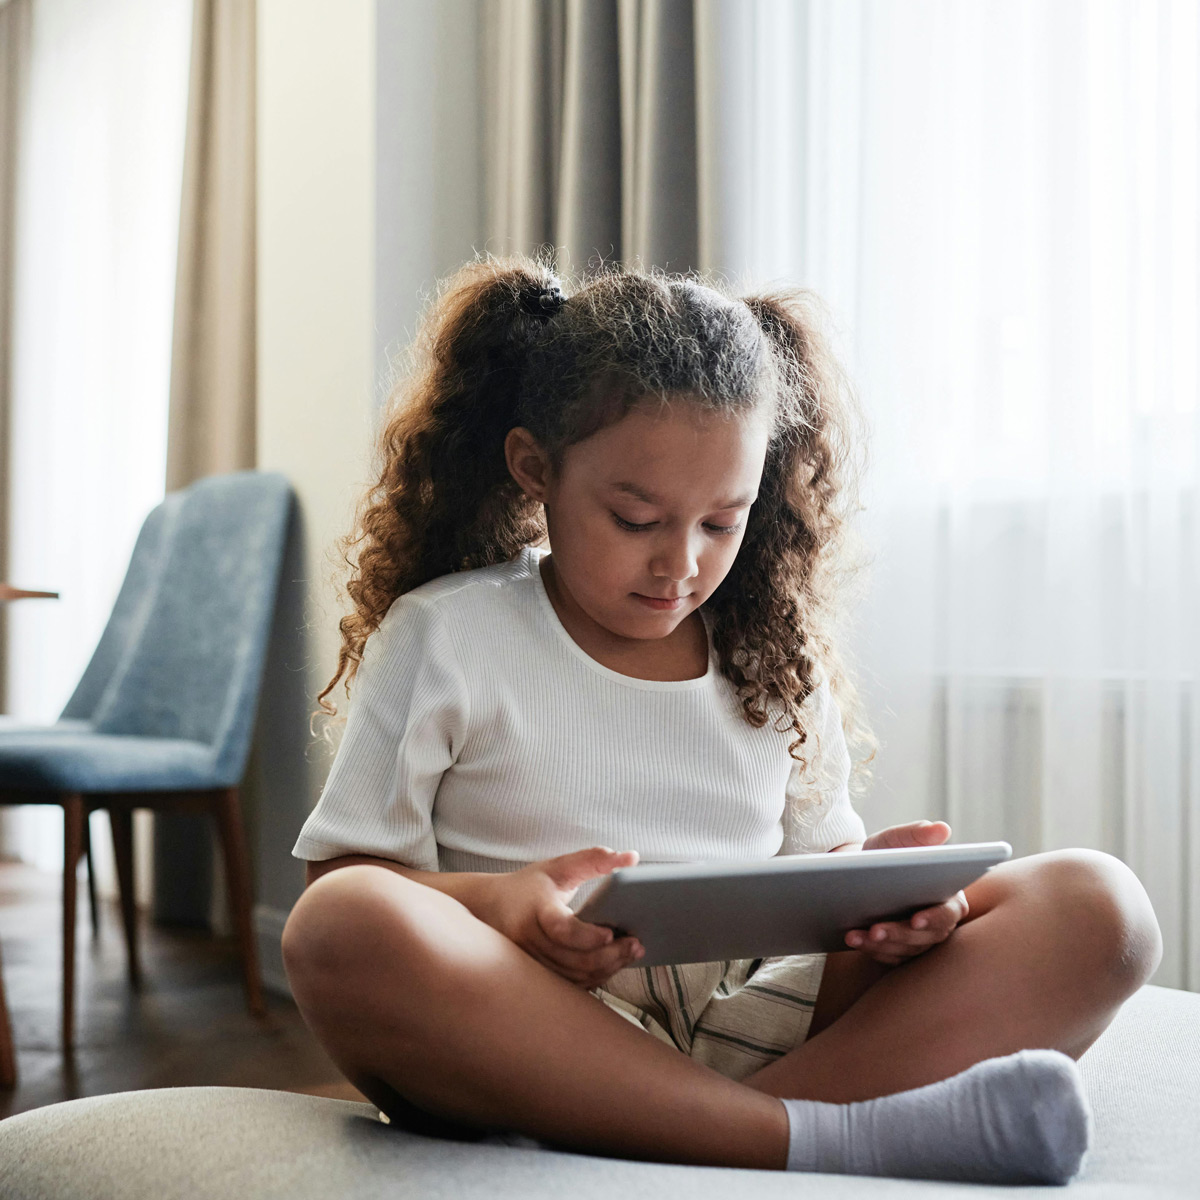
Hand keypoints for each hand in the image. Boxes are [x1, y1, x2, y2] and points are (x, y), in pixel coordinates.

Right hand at [475, 846, 644, 988]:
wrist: (488, 909)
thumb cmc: (528, 886)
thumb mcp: (558, 867)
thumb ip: (594, 859)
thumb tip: (632, 857)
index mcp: (536, 911)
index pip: (562, 929)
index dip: (588, 936)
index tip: (612, 931)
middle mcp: (529, 941)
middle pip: (573, 959)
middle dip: (610, 955)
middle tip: (636, 945)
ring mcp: (530, 963)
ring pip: (574, 977)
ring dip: (606, 969)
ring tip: (630, 953)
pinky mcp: (536, 976)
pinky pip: (569, 985)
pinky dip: (594, 978)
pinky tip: (611, 964)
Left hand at [843, 820, 968, 964]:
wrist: (859, 873)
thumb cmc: (885, 854)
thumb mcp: (895, 841)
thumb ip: (917, 835)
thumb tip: (942, 828)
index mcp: (948, 896)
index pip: (948, 912)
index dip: (934, 918)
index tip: (915, 919)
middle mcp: (937, 923)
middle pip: (925, 937)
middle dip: (898, 934)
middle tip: (876, 929)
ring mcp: (919, 940)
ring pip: (904, 949)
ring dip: (880, 944)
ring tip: (855, 935)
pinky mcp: (900, 951)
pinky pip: (888, 957)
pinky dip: (870, 949)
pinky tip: (852, 939)